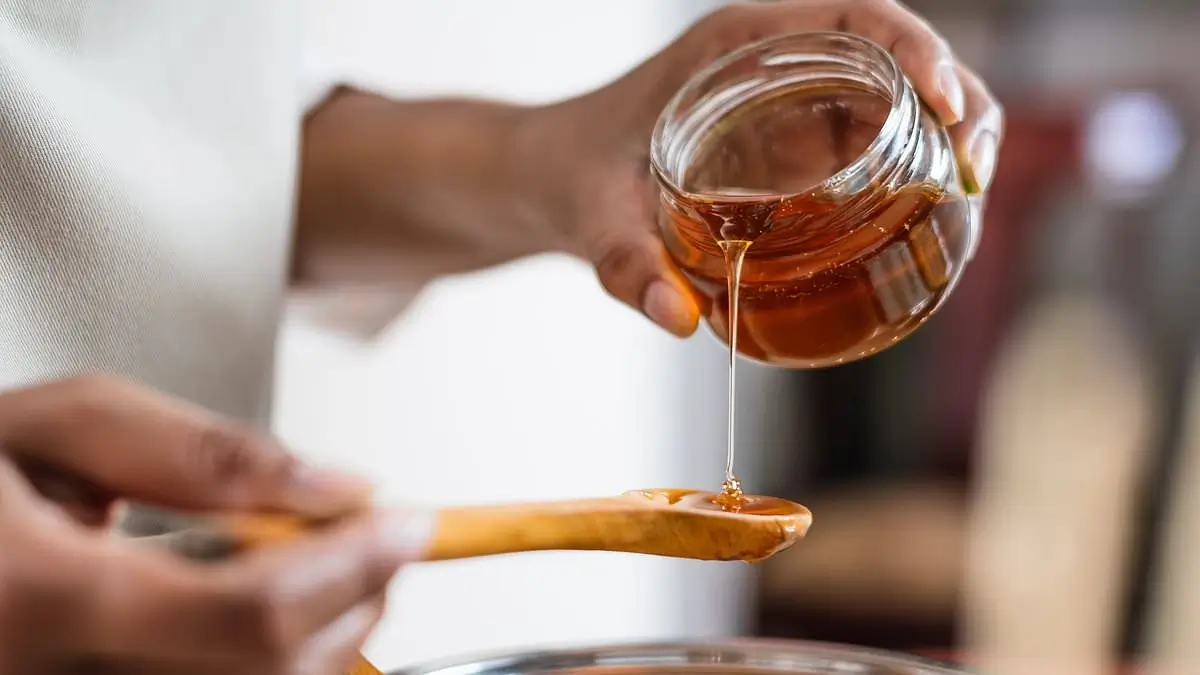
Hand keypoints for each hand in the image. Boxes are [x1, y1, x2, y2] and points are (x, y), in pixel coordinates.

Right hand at [0, 375, 431, 674]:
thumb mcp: (62, 425)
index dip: (352, 566)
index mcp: (36, 601)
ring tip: (318, 560)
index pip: (248, 614)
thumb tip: (336, 486)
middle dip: (356, 596)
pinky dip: (280, 655)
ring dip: (328, 629)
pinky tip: (266, 605)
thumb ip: (203, 453)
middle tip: (376, 535)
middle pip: (273, 671)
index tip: (409, 522)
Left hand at [526, 0, 1004, 337]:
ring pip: (898, 102)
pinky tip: (928, 226)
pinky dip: (913, 176)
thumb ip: (628, 265)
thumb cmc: (569, 176)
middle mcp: (776, 62)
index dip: (917, 46)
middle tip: (974, 174)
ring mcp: (791, 104)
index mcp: (735, 44)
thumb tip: (680, 318)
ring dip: (948, 142)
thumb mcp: (591, 218)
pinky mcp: (795, 146)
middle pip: (899, 56)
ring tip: (968, 204)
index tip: (944, 103)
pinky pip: (873, 147)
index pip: (854, 16)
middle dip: (958, 102)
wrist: (549, 180)